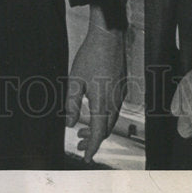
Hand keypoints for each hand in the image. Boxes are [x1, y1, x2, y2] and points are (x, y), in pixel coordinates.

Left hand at [67, 4, 126, 162]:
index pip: (99, 133)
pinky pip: (115, 108)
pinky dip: (105, 116)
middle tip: (79, 142)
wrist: (109, 36)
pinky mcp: (122, 86)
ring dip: (99, 127)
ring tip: (82, 130)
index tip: (85, 156)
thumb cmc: (90, 55)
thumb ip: (72, 104)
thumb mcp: (75, 81)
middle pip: (107, 129)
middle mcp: (115, 100)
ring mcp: (120, 93)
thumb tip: (70, 123)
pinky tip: (93, 111)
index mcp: (103, 102)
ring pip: (112, 119)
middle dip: (94, 139)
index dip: (92, 147)